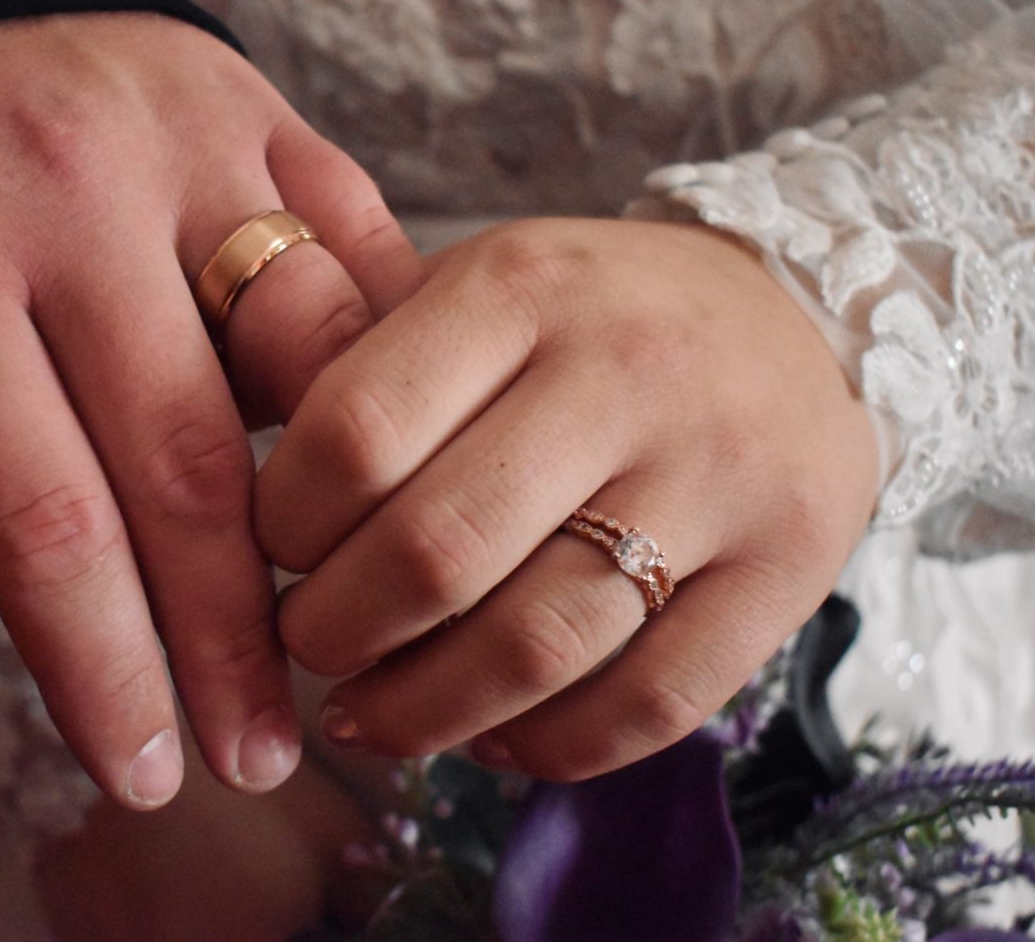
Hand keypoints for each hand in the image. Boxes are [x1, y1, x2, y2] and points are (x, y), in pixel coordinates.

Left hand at [0, 13, 421, 806]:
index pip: (41, 516)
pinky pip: (361, 251)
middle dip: (234, 633)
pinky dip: (384, 368)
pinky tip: (379, 462)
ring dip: (340, 501)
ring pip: (312, 350)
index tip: (146, 771)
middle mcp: (71, 198)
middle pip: (189, 460)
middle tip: (259, 749)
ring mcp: (186, 138)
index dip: (106, 667)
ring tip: (336, 615)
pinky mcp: (262, 108)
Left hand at [255, 217, 877, 779]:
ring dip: (423, 712)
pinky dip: (548, 748)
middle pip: (436, 553)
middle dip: (334, 632)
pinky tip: (491, 736)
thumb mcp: (480, 289)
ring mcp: (719, 474)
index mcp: (522, 285)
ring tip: (372, 714)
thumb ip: (369, 369)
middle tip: (309, 644)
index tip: (271, 550)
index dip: (280, 523)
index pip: (355, 430)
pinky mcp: (790, 567)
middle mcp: (626, 371)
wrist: (795, 315)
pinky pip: (649, 704)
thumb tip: (239, 514)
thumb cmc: (589, 317)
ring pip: (537, 648)